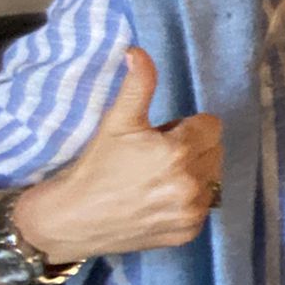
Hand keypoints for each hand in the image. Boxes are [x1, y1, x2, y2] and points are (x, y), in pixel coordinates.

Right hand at [14, 47, 223, 261]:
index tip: (160, 137)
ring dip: (194, 174)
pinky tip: (158, 200)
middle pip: (213, 151)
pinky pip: (204, 206)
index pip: (210, 126)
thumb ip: (138, 84)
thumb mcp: (116, 122)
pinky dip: (188, 201)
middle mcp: (191, 184)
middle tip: (155, 158)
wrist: (70, 220)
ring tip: (156, 179)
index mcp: (179, 151)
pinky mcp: (188, 233)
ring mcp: (191, 212)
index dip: (186, 127)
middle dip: (191, 148)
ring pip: (212, 178)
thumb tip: (137, 51)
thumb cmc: (95, 167)